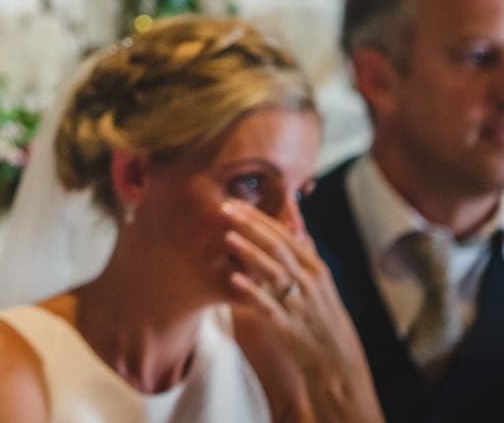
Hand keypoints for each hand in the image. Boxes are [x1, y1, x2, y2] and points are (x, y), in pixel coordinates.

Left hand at [222, 200, 384, 422]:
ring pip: (274, 273)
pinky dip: (252, 293)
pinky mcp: (289, 326)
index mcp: (314, 268)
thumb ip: (306, 253)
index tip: (235, 202)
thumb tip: (297, 225)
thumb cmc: (323, 316)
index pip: (284, 234)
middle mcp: (309, 281)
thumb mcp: (320, 282)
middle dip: (250, 226)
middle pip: (278, 247)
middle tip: (224, 208)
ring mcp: (299, 303)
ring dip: (250, 253)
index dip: (259, 217)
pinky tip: (234, 280)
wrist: (336, 359)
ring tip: (227, 237)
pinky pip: (269, 307)